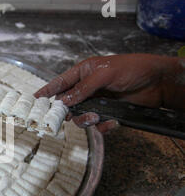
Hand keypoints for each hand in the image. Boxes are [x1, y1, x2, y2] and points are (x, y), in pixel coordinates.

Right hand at [35, 54, 183, 132]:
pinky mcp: (110, 113)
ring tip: (96, 117)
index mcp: (85, 72)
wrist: (159, 83)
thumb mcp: (105, 74)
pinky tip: (112, 122)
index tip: (35, 99)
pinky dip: (103, 126)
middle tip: (67, 117)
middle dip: (68, 112)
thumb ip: (83, 88)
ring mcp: (99, 101)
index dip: (48, 90)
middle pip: (68, 104)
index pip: (61, 82)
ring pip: (82, 117)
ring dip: (86, 120)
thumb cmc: (133, 69)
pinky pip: (98, 124)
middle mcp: (89, 88)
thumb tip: (64, 100)